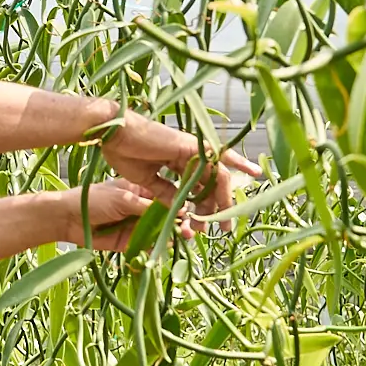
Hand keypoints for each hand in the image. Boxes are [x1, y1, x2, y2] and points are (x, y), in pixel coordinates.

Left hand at [70, 176, 195, 256]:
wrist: (68, 219)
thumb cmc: (93, 200)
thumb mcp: (123, 198)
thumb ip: (147, 206)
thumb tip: (175, 209)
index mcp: (141, 191)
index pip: (167, 196)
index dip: (181, 203)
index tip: (194, 210)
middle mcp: (142, 208)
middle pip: (167, 216)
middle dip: (181, 222)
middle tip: (191, 230)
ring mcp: (136, 225)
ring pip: (160, 232)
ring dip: (172, 235)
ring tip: (184, 238)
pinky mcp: (129, 242)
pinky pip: (147, 246)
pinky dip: (156, 248)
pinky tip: (166, 247)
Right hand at [102, 110, 259, 219]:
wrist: (113, 135)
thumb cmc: (123, 153)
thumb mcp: (147, 180)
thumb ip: (165, 193)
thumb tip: (180, 210)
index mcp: (176, 162)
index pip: (198, 186)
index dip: (203, 206)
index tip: (203, 226)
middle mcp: (188, 156)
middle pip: (210, 184)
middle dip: (216, 208)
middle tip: (220, 230)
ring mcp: (191, 150)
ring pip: (216, 177)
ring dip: (222, 200)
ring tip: (225, 222)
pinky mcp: (191, 146)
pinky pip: (218, 157)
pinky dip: (236, 162)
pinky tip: (252, 172)